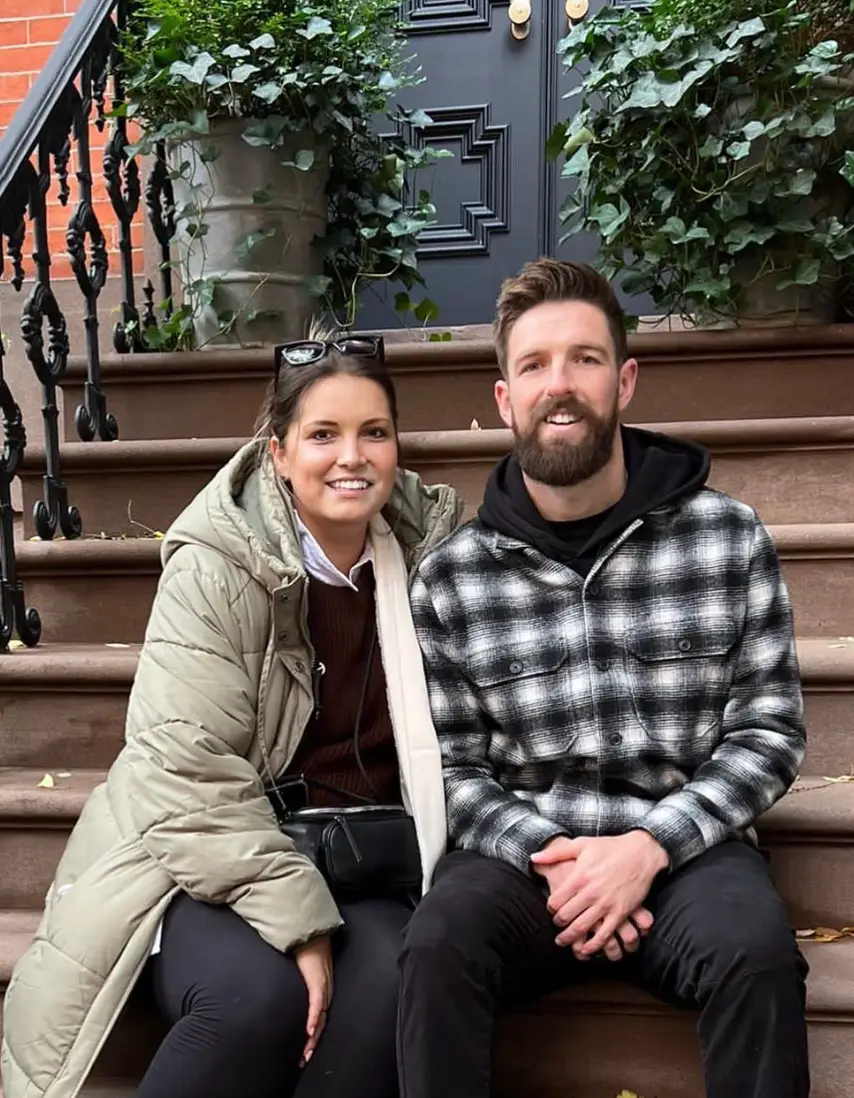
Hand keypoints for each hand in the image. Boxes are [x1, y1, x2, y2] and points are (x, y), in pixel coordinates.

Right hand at [293, 935, 333, 1064]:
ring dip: (313, 1037)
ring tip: (305, 1053)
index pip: (320, 1017)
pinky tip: (309, 1030)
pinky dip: (313, 1018)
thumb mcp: (300, 969)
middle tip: (303, 1060)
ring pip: (321, 1017)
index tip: (304, 1051)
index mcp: (322, 989)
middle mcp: (326, 990)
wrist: (310, 931)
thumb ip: (295, 980)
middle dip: (313, 1043)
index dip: (314, 1036)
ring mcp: (323, 986)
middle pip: (322, 1022)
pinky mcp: (318, 981)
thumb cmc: (305, 947)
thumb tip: (279, 987)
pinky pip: (317, 1004)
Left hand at [531, 831, 667, 956]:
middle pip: (566, 916)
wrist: (640, 853)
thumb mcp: (581, 845)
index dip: (550, 908)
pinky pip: (605, 934)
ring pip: (582, 928)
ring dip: (570, 938)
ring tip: (563, 942)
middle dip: (558, 925)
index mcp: (579, 877)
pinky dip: (594, 945)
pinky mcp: (620, 912)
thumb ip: (555, 853)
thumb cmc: (610, 847)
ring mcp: (606, 904)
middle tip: (555, 928)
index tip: (551, 910)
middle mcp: (591, 892)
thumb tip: (533, 858)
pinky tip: (587, 949)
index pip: (556, 901)